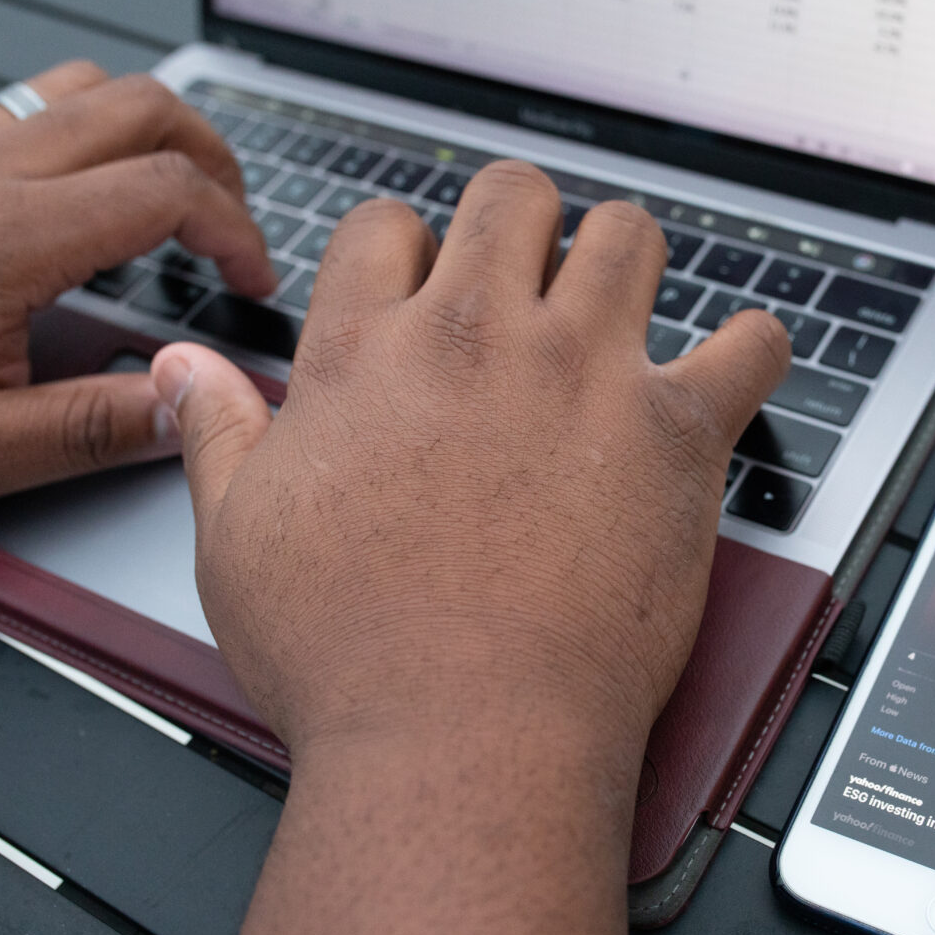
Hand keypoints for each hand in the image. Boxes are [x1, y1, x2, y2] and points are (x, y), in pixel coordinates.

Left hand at [0, 61, 273, 525]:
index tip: (251, 281)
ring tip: (175, 197)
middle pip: (140, 107)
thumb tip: (187, 406)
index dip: (237, 229)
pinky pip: (25, 108)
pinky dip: (88, 132)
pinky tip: (84, 199)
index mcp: (2, 241)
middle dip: (213, 159)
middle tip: (234, 227)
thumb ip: (94, 427)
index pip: (167, 189)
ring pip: (81, 86)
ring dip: (151, 131)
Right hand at [152, 161, 789, 934]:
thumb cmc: (351, 656)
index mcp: (369, 353)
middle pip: (512, 198)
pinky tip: (735, 364)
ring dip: (624, 257)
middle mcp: (477, 339)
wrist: (462, 736)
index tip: (424, 282)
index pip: (387, 226)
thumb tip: (181, 368)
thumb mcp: (239, 540)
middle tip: (529, 270)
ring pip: (626, 235)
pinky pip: (749, 344)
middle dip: (519, 220)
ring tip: (619, 300)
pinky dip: (753, 348)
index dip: (407, 246)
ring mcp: (584, 374)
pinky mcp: (676, 432)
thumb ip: (219, 435)